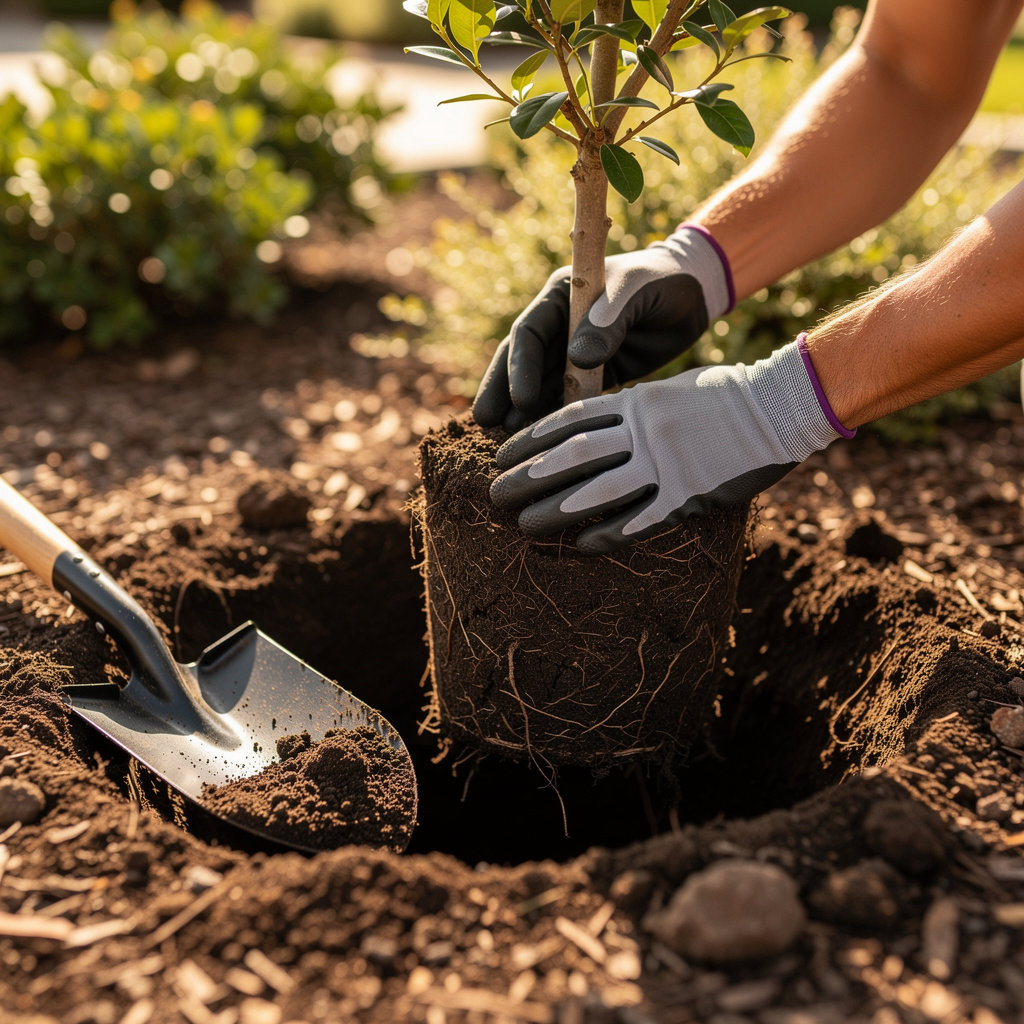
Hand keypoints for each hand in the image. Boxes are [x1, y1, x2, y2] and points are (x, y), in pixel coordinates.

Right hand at [473, 225, 733, 430]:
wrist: (695, 294)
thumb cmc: (664, 279)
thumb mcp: (637, 290)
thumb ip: (609, 320)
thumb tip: (577, 359)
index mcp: (562, 295)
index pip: (528, 332)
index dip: (518, 367)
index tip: (520, 399)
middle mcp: (560, 324)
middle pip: (521, 361)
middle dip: (503, 392)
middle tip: (487, 424)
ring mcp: (573, 351)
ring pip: (540, 383)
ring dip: (525, 410)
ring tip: (510, 441)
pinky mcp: (592, 374)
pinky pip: (567, 397)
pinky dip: (556, 416)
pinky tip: (545, 441)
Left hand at [490, 336, 853, 554]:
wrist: (782, 405)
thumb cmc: (725, 394)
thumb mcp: (669, 388)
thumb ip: (630, 406)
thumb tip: (592, 425)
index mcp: (636, 400)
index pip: (569, 420)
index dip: (530, 439)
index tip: (502, 453)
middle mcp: (644, 431)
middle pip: (571, 457)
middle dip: (528, 477)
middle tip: (495, 494)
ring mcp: (667, 464)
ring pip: (596, 492)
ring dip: (554, 511)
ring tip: (523, 525)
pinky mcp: (690, 496)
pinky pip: (640, 520)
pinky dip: (608, 533)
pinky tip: (581, 545)